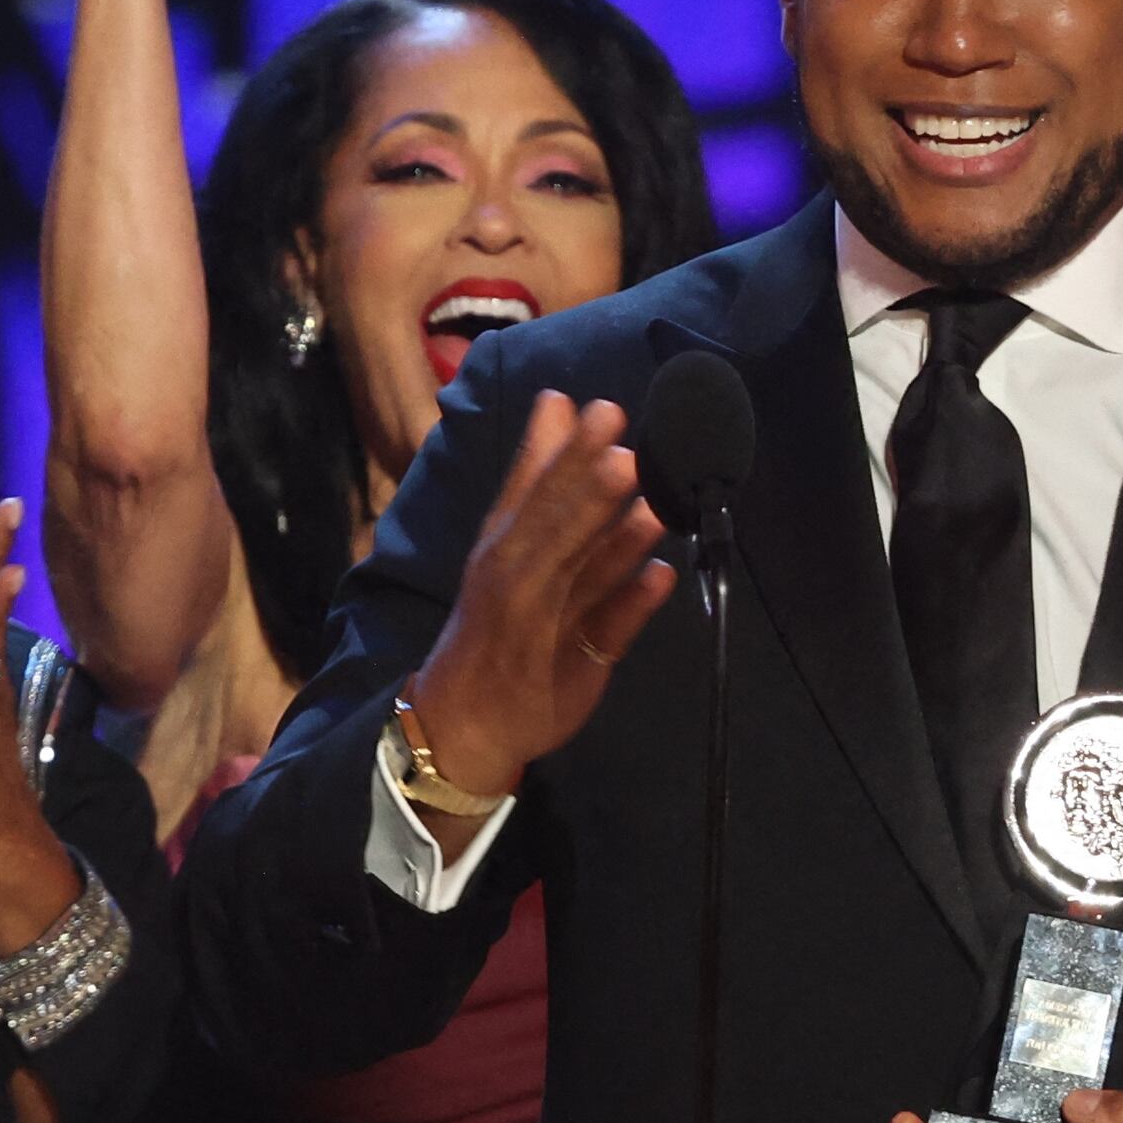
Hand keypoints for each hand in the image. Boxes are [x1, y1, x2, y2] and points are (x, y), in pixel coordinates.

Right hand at [395, 391, 675, 820]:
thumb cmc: (493, 617)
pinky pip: (605, 633)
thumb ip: (534, 474)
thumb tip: (556, 401)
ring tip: (651, 508)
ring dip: (617, 544)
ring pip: (583, 579)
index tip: (598, 410)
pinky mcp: (575, 668)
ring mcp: (547, 624)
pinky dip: (632, 606)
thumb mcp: (502, 539)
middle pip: (556, 531)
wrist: (462, 720)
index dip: (565, 455)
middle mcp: (520, 579)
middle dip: (588, 491)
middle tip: (624, 448)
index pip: (532, 493)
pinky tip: (660, 578)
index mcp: (502, 544)